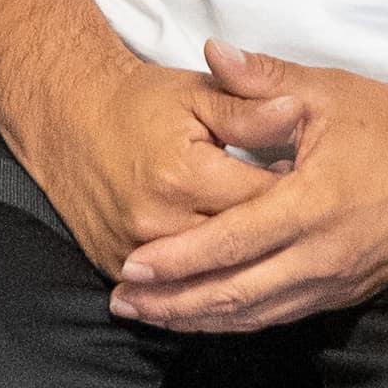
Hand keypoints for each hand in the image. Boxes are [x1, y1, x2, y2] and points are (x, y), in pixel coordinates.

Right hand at [12, 48, 284, 281]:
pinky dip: (205, 292)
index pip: (261, 201)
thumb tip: (295, 110)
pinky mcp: (115, 266)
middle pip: (239, 250)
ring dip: (246, 272)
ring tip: (274, 253)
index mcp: (185, 175)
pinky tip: (234, 281)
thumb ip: (248, 109)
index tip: (318, 187)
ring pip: (207, 281)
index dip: (298, 195)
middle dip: (277, 241)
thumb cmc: (139, 104)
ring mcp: (134, 251)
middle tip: (304, 227)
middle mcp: (158, 221)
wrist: (69, 120)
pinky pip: (172, 293)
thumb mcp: (197, 94)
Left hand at [108, 47, 387, 332]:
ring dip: (200, 319)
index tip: (133, 266)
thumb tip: (211, 52)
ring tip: (151, 317)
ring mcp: (337, 280)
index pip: (231, 242)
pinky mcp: (348, 292)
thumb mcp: (327, 92)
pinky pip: (282, 316)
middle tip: (124, 303)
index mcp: (313, 204)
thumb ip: (263, 81)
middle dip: (174, 302)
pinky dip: (238, 321)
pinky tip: (208, 318)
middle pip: (235, 293)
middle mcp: (323, 254)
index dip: (178, 260)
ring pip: (256, 314)